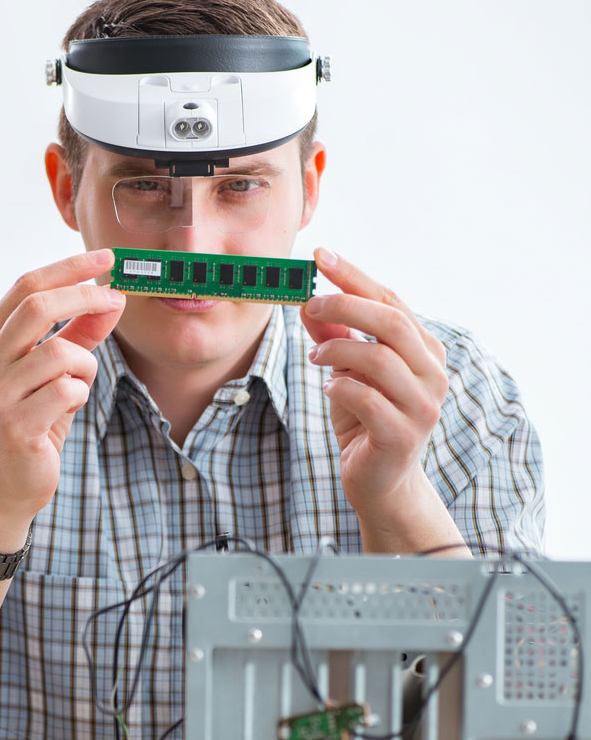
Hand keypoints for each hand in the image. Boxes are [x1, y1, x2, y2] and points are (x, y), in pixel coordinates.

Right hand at [0, 249, 123, 547]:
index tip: (106, 258)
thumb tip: (113, 297)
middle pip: (37, 306)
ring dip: (85, 364)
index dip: (69, 267)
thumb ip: (80, 332)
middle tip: (116, 299)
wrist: (7, 482)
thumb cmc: (34, 419)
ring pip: (59, 352)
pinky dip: (80, 393)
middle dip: (85, 296)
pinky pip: (66, 390)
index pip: (26, 286)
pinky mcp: (15, 425)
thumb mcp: (56, 370)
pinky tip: (70, 406)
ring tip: (80, 383)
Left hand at [300, 248, 449, 526]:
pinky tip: (330, 389)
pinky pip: (368, 399)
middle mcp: (432, 374)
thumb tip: (307, 301)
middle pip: (393, 323)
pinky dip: (341, 388)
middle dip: (346, 305)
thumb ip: (333, 338)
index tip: (321, 256)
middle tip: (308, 303)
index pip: (392, 301)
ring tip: (316, 358)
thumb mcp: (345, 372)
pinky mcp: (403, 435)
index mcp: (424, 351)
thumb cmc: (365, 419)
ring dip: (338, 351)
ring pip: (381, 359)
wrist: (380, 482)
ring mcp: (423, 406)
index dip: (355, 277)